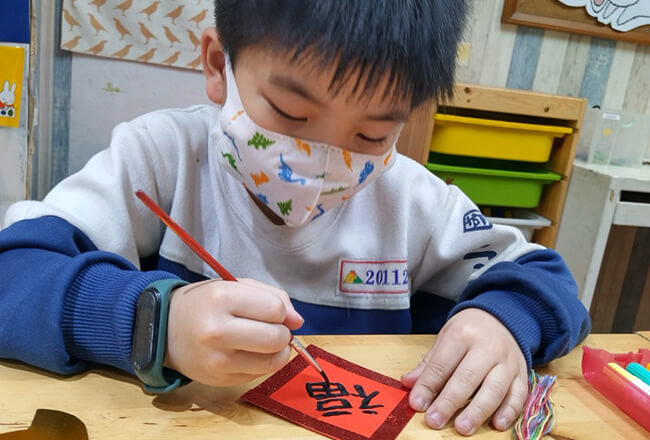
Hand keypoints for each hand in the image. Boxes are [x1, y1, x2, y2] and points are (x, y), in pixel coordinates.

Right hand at [165, 278, 303, 385]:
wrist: (166, 329)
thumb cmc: (206, 304)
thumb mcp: (236, 286)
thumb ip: (273, 296)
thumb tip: (298, 321)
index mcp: (221, 298)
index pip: (274, 309)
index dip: (280, 310)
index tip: (270, 310)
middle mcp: (217, 331)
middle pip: (276, 337)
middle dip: (282, 332)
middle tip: (270, 327)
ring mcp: (218, 359)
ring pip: (273, 360)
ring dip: (277, 350)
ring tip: (262, 340)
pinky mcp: (220, 380)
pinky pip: (260, 374)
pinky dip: (261, 363)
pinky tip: (246, 352)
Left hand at [401, 308, 527, 434]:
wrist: (502, 318)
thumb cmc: (469, 331)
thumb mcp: (445, 338)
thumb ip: (429, 364)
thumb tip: (408, 383)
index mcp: (463, 335)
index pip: (442, 364)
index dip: (428, 386)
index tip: (417, 404)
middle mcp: (488, 347)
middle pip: (467, 378)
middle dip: (449, 402)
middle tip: (435, 420)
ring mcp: (507, 362)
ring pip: (494, 390)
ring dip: (478, 412)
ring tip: (462, 428)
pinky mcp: (522, 374)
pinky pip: (518, 395)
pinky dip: (508, 412)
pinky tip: (496, 424)